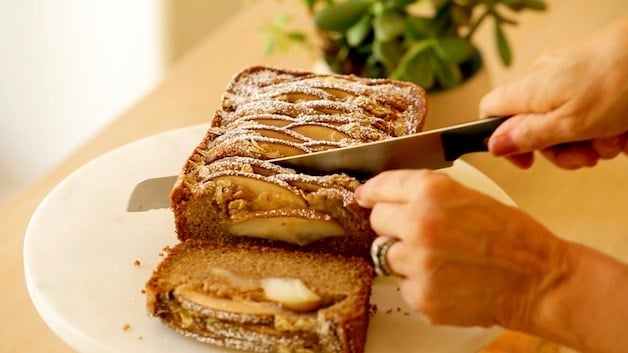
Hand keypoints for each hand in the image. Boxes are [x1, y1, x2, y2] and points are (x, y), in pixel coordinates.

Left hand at [355, 170, 569, 328]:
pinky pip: (403, 285)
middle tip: (422, 232)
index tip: (365, 196)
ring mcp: (418, 264)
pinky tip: (447, 280)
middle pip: (377, 221)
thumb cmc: (513, 237)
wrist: (539, 281)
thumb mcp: (469, 196)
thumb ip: (424, 193)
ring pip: (386, 255)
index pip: (381, 187)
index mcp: (432, 193)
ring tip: (442, 259)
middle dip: (393, 224)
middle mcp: (419, 225)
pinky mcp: (421, 297)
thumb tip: (380, 195)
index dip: (372, 192)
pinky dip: (419, 283)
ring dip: (406, 256)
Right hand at [480, 17, 627, 168]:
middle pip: (532, 124)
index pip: (489, 113)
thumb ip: (528, 136)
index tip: (527, 159)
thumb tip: (494, 145)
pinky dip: (600, 121)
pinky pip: (583, 105)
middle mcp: (541, 77)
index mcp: (528, 90)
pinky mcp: (589, 70)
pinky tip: (619, 127)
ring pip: (561, 118)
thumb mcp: (568, 124)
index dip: (502, 140)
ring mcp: (566, 72)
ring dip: (586, 139)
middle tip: (584, 156)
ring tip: (610, 140)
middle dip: (560, 148)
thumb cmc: (619, 81)